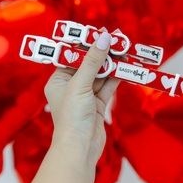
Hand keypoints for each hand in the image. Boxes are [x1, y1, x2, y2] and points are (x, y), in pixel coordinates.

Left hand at [44, 28, 119, 164]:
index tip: (99, 33)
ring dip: (112, 64)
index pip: (72, 57)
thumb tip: (104, 38)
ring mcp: (85, 95)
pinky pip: (107, 86)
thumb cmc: (72, 117)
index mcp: (58, 80)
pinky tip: (124, 67)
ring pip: (100, 75)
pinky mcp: (98, 104)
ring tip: (124, 51)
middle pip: (88, 65)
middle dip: (102, 53)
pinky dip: (116, 77)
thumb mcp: (80, 84)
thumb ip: (93, 61)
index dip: (86, 44)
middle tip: (116, 40)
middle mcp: (71, 86)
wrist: (81, 148)